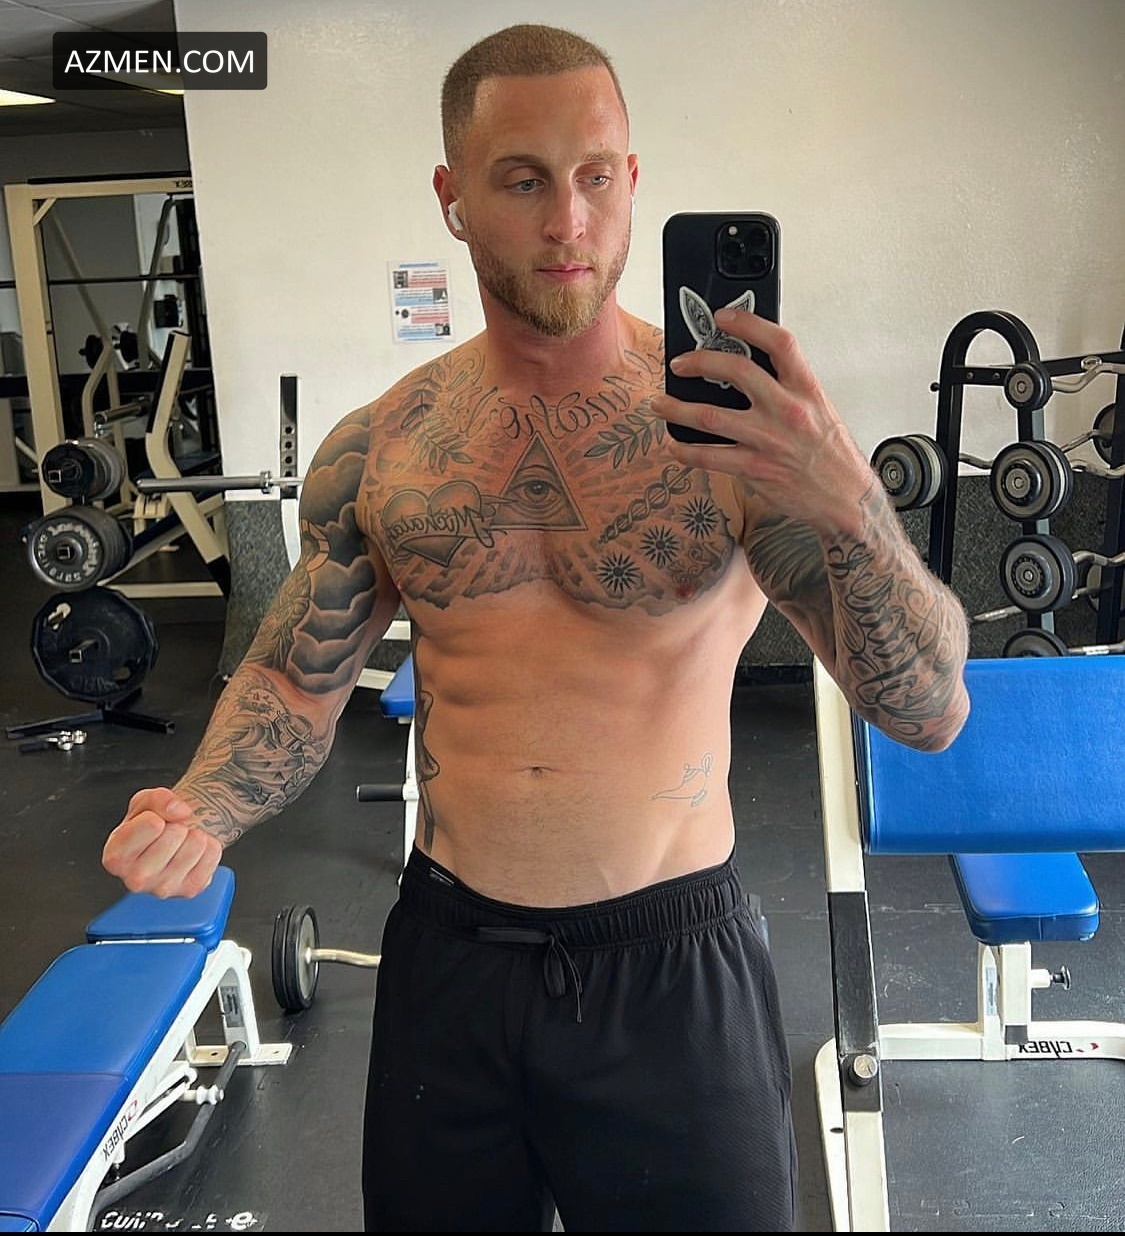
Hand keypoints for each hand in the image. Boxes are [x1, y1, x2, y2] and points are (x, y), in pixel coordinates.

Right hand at [102, 787, 222, 897]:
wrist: (170, 841)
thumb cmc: (149, 824)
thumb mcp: (145, 802)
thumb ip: (157, 799)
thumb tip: (181, 812)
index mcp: (116, 857)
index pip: (152, 824)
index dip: (156, 815)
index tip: (152, 821)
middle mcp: (135, 880)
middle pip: (176, 833)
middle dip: (177, 825)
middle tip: (169, 833)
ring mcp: (163, 889)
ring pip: (196, 843)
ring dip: (194, 835)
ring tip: (180, 843)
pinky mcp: (189, 890)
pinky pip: (213, 853)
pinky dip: (208, 846)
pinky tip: (192, 853)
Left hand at [650, 309, 873, 534]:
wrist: (846, 500)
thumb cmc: (831, 455)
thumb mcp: (819, 410)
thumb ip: (787, 390)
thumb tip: (747, 373)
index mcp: (807, 390)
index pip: (780, 343)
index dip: (748, 324)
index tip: (723, 317)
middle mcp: (788, 411)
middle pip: (737, 371)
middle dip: (700, 362)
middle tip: (680, 364)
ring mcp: (770, 441)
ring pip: (712, 417)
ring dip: (678, 409)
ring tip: (661, 404)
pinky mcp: (756, 470)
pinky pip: (710, 457)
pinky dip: (687, 451)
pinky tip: (676, 446)